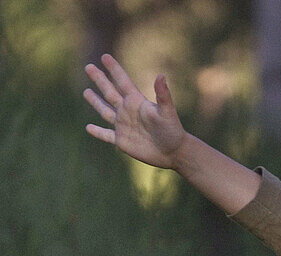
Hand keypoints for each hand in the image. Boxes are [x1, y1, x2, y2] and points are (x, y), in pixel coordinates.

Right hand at [83, 54, 185, 169]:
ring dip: (95, 102)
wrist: (174, 153)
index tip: (105, 56)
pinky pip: (106, 135)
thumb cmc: (172, 131)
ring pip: (105, 111)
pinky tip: (89, 127)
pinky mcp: (121, 141)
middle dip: (99, 80)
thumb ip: (163, 95)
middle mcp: (128, 111)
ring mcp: (123, 125)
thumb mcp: (167, 112)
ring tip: (86, 92)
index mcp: (137, 102)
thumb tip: (161, 75)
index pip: (123, 82)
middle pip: (110, 92)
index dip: (114, 69)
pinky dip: (97, 132)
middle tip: (89, 66)